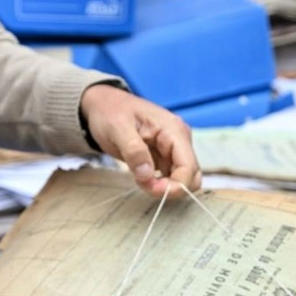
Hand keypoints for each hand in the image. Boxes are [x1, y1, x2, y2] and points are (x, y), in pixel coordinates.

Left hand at [80, 84, 201, 197]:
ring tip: (139, 178)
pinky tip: (141, 176)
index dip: (175, 185)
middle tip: (145, 186)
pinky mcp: (165, 157)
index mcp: (174, 130)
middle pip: (191, 176)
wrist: (104, 106)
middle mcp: (179, 140)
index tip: (151, 189)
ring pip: (181, 179)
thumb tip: (146, 175)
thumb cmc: (111, 112)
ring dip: (163, 187)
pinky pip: (170, 178)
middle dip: (171, 188)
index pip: (189, 167)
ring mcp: (173, 149)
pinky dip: (158, 184)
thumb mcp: (117, 128)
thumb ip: (133, 150)